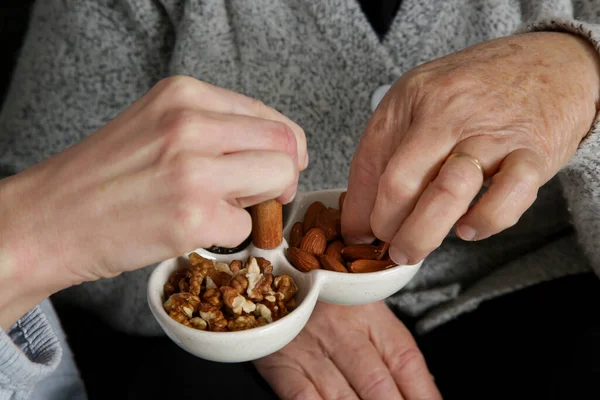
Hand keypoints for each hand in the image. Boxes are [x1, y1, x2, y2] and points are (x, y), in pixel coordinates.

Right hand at [0, 76, 305, 327]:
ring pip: (279, 180)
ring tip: (220, 209)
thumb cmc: (104, 176)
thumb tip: (277, 151)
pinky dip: (227, 234)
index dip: (284, 148)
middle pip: (285, 146)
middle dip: (283, 175)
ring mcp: (194, 171)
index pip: (270, 118)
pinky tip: (192, 229)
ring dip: (261, 202)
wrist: (49, 220)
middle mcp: (192, 124)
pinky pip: (246, 227)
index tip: (277, 167)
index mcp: (185, 95)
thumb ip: (215, 128)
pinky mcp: (194, 217)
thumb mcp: (157, 125)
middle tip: (261, 195)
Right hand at [255, 302, 440, 399]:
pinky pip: (304, 399)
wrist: (277, 280)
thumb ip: (391, 350)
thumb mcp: (365, 311)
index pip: (406, 361)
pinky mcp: (283, 364)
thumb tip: (422, 393)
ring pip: (343, 398)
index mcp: (370, 313)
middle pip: (377, 384)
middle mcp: (342, 329)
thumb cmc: (328, 301)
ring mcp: (310, 348)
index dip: (423, 394)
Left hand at [342, 32, 599, 264]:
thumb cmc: (478, 90)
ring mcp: (490, 133)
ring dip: (422, 233)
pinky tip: (468, 228)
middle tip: (389, 247)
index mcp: (412, 97)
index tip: (358, 233)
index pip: (370, 162)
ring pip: (446, 192)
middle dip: (385, 227)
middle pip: (399, 182)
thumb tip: (359, 219)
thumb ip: (389, 150)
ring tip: (412, 250)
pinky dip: (484, 220)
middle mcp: (447, 112)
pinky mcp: (533, 152)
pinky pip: (507, 195)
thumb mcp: (423, 100)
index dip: (359, 209)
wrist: (551, 63)